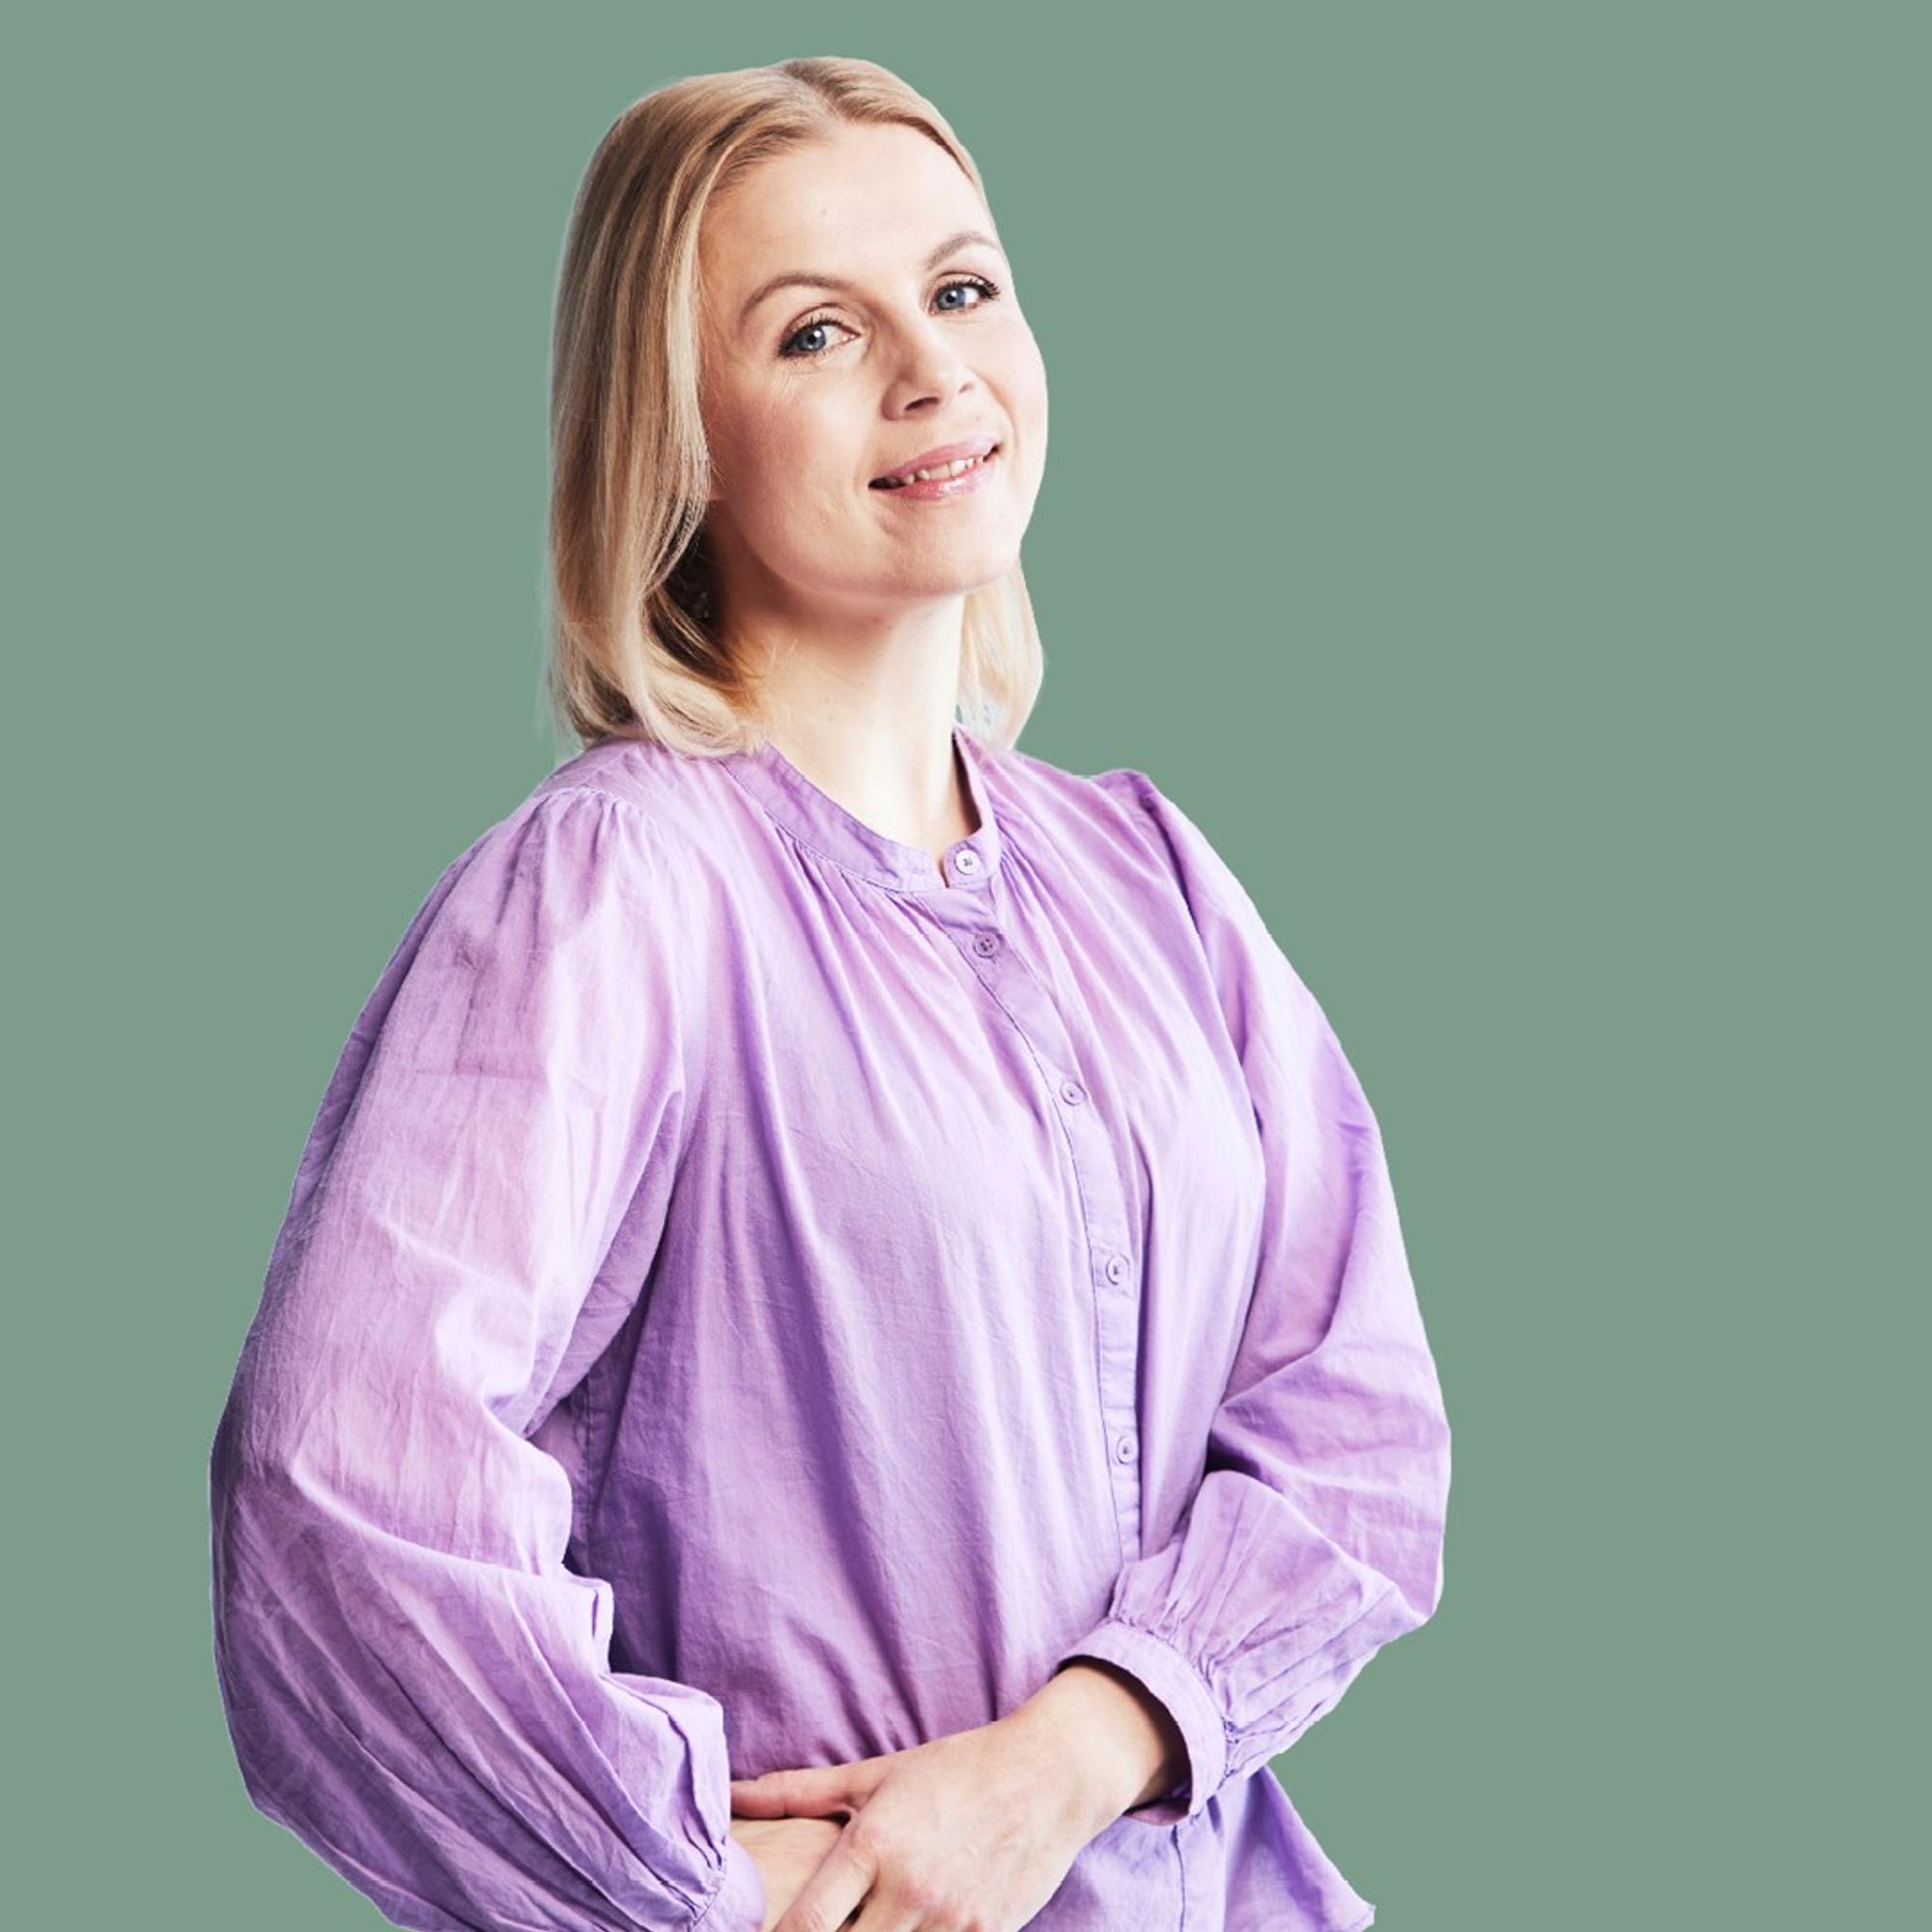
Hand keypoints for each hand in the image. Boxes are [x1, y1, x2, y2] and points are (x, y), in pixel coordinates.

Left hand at [728, 1710, 1099, 1930]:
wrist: (1049, 1774)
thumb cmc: (955, 1768)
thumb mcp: (876, 1774)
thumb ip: (798, 1792)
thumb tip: (732, 1793)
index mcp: (872, 1844)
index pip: (806, 1924)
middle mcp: (909, 1888)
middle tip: (819, 1930)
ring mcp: (951, 1922)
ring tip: (869, 1928)